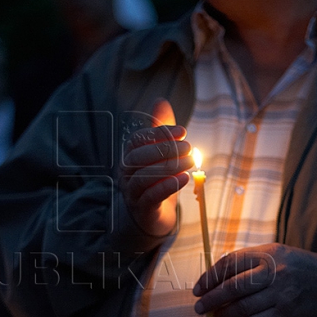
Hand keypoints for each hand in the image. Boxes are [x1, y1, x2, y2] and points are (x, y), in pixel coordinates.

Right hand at [119, 99, 193, 235]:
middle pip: (138, 157)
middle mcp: (126, 173)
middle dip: (165, 149)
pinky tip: (183, 179)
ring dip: (169, 167)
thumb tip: (160, 101)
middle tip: (190, 147)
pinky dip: (167, 186)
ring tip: (190, 162)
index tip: (182, 130)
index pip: (137, 139)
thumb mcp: (160, 153)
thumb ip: (160, 129)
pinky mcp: (142, 209)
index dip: (159, 133)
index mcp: (129, 156)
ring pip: (143, 177)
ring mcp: (132, 192)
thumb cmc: (156, 180)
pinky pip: (151, 197)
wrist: (152, 216)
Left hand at [193, 243, 316, 316]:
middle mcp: (272, 272)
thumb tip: (218, 273)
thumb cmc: (297, 265)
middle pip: (232, 287)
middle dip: (211, 298)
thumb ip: (249, 259)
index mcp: (266, 254)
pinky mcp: (286, 312)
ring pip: (243, 306)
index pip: (229, 264)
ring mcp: (280, 293)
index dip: (210, 277)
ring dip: (224, 314)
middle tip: (199, 306)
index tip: (198, 287)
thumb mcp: (274, 252)